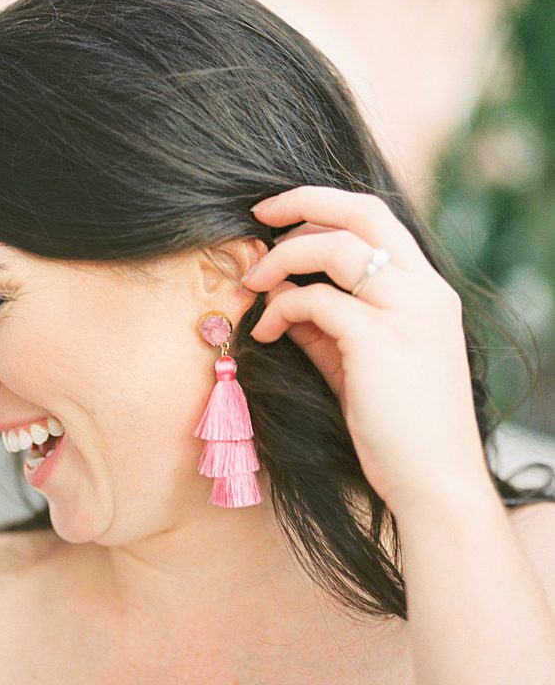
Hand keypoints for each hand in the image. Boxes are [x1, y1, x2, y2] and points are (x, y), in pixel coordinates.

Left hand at [242, 186, 488, 511]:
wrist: (433, 481)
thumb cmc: (395, 428)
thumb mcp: (356, 362)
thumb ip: (326, 324)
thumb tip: (281, 296)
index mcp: (428, 291)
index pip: (378, 219)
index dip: (324, 205)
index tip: (279, 214)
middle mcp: (426, 291)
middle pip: (362, 212)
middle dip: (302, 202)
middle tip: (257, 216)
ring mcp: (408, 311)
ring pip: (333, 247)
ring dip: (281, 259)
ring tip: (252, 286)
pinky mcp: (380, 339)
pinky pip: (314, 299)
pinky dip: (279, 308)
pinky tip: (264, 332)